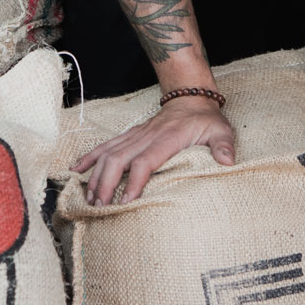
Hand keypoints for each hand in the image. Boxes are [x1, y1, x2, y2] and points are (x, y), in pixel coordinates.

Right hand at [70, 96, 235, 204]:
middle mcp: (147, 135)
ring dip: (96, 175)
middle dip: (107, 183)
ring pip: (109, 153)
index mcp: (168, 137)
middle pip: (120, 158)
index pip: (146, 160)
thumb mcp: (220, 130)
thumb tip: (228, 161)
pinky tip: (76, 170)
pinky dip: (89, 157)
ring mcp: (136, 134)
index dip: (135, 181)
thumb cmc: (205, 120)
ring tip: (89, 198)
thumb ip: (223, 145)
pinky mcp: (129, 135)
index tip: (126, 201)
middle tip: (100, 207)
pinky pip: (106, 145)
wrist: (190, 97)